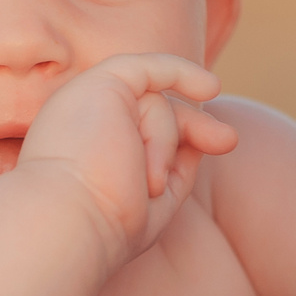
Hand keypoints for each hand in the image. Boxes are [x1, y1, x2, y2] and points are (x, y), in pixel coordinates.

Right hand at [17, 53, 236, 261]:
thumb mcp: (152, 200)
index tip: (216, 147)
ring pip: (154, 105)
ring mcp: (87, 99)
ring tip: (148, 182)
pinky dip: (180, 72)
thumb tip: (211, 138)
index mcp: (83, 148)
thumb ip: (175, 169)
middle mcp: (82, 121)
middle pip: (152, 109)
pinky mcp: (99, 84)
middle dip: (193, 124)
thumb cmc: (102, 226)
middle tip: (228, 141)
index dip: (179, 137)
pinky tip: (210, 88)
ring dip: (164, 143)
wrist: (67, 222)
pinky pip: (149, 69)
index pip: (137, 130)